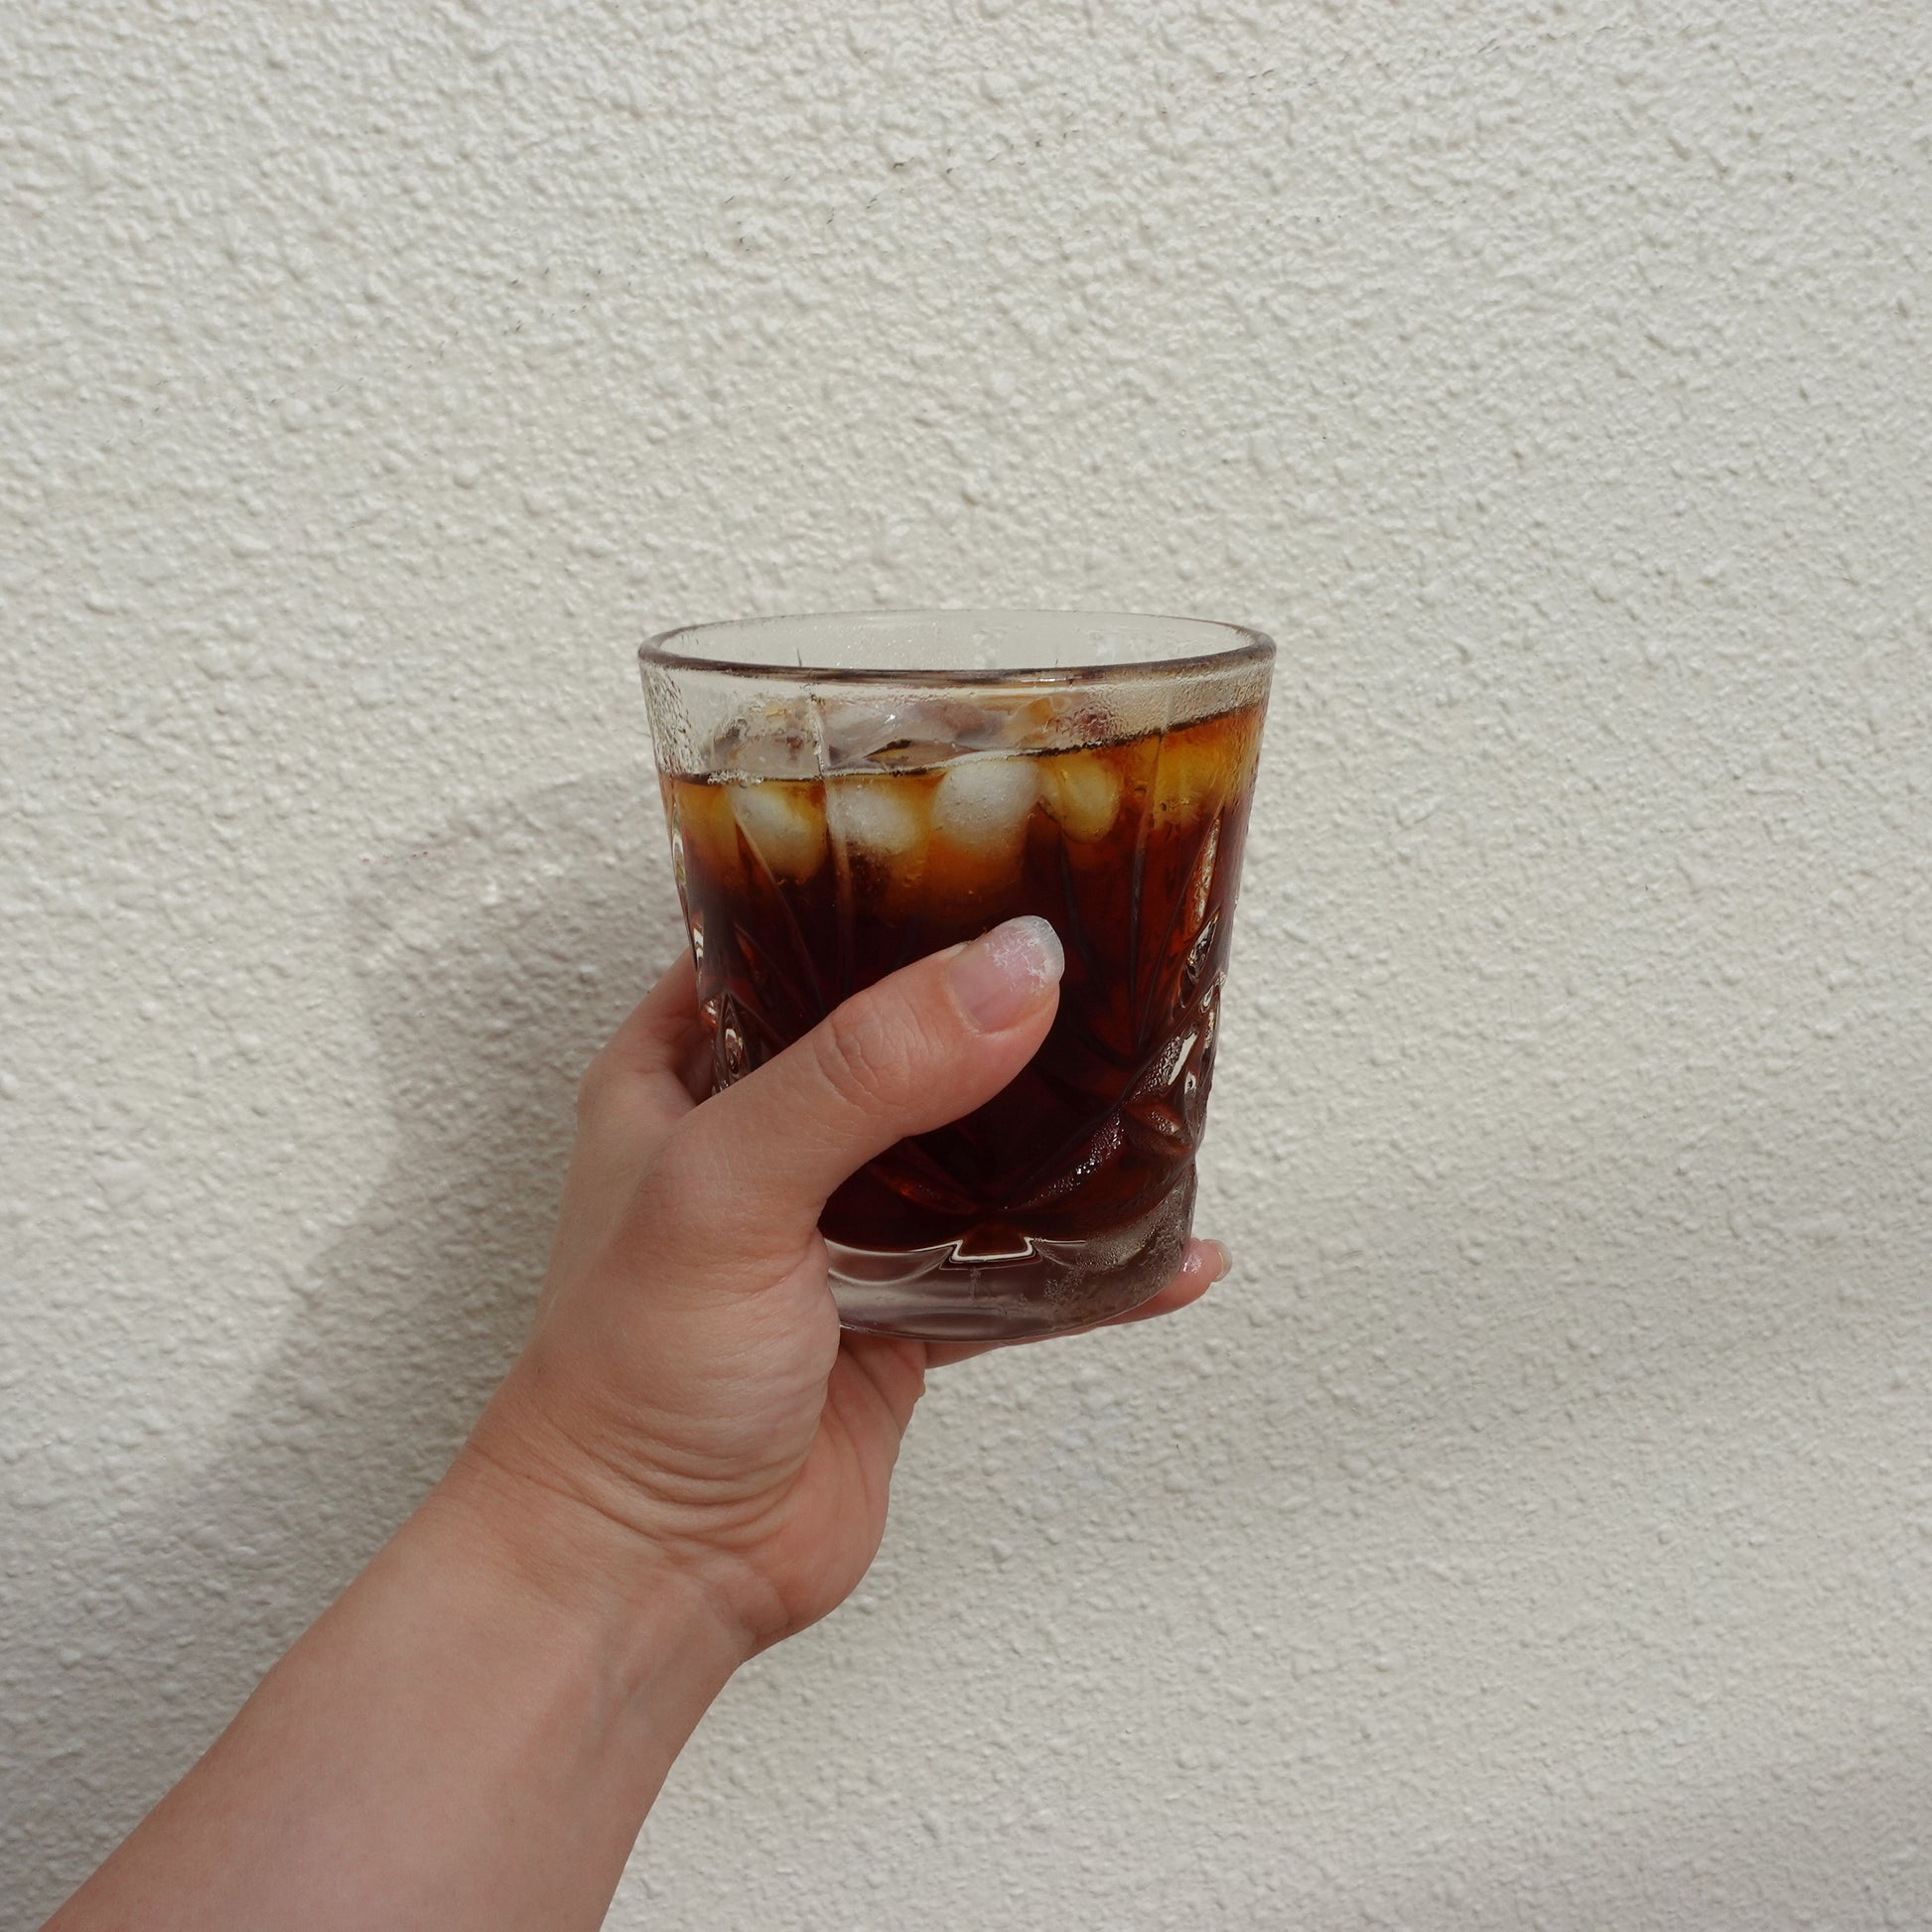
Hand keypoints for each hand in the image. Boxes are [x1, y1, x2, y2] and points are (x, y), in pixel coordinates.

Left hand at [462, 916, 1227, 1654]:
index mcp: (685, 1070)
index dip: (878, 889)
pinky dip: (1093, 1263)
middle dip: (991, 1001)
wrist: (650, 1572)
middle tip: (1103, 945)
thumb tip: (1015, 972)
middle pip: (900, 1035)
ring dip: (1054, 1126)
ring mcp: (841, 1231)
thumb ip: (866, 1072)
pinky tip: (1177, 1249)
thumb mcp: (728, 1185)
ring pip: (970, 1150)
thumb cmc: (629, 1378)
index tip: (991, 844)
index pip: (785, 935)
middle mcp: (767, 1138)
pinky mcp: (903, 1321)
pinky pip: (1018, 1273)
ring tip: (1155, 1072)